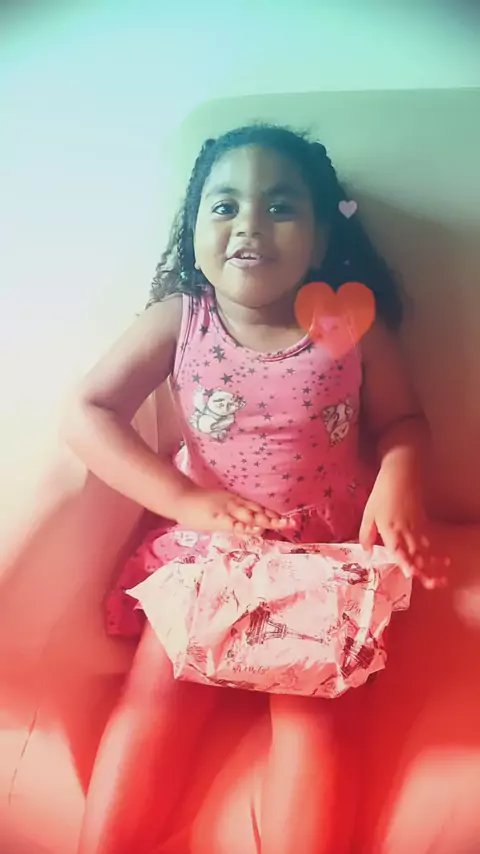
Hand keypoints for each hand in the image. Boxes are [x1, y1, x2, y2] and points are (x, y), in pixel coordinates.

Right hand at [173, 486, 290, 534]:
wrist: (182, 497)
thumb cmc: (201, 506)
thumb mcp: (223, 512)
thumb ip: (237, 521)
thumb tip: (253, 529)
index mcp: (238, 502)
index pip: (260, 510)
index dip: (274, 515)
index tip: (290, 521)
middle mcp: (236, 504)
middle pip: (259, 512)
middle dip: (275, 518)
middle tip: (291, 523)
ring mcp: (226, 509)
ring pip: (248, 515)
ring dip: (263, 520)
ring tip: (278, 525)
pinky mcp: (216, 516)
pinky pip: (231, 522)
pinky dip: (242, 526)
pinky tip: (252, 529)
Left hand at [359, 458, 448, 587]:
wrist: (400, 473)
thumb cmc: (381, 494)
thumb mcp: (368, 513)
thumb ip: (366, 535)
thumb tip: (367, 554)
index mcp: (389, 528)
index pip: (398, 549)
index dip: (405, 562)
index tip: (410, 574)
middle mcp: (404, 529)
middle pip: (415, 553)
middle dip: (423, 569)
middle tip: (430, 583)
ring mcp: (415, 525)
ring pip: (424, 548)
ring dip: (431, 562)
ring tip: (438, 576)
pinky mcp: (422, 520)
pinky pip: (428, 538)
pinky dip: (433, 550)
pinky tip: (438, 558)